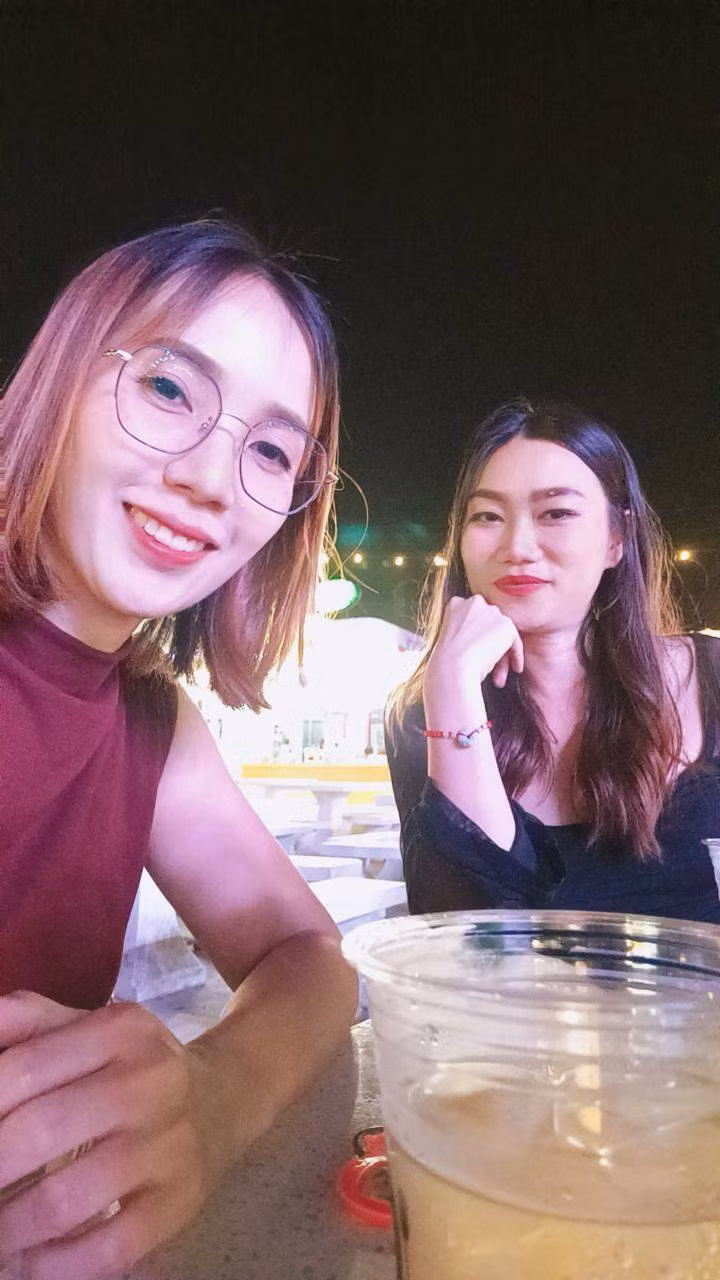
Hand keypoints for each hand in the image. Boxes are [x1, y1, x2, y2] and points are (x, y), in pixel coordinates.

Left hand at [0, 992, 233, 1279]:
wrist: (227, 1098)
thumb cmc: (132, 1066)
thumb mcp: (87, 1026)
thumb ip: (25, 1022)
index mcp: (119, 1029)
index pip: (21, 1069)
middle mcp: (150, 1081)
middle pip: (38, 1130)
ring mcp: (170, 1145)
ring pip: (65, 1199)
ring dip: (8, 1228)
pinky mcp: (181, 1202)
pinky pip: (107, 1249)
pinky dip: (55, 1266)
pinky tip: (30, 1261)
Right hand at [424, 595, 523, 720]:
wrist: (452, 668)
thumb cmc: (448, 662)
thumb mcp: (451, 640)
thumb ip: (466, 633)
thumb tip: (483, 642)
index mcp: (456, 604)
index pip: (474, 618)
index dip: (476, 637)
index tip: (476, 653)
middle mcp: (475, 602)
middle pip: (490, 624)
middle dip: (491, 644)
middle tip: (490, 665)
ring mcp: (492, 612)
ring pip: (502, 634)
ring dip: (502, 654)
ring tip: (500, 675)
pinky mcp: (506, 624)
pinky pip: (515, 642)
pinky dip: (516, 656)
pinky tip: (515, 668)